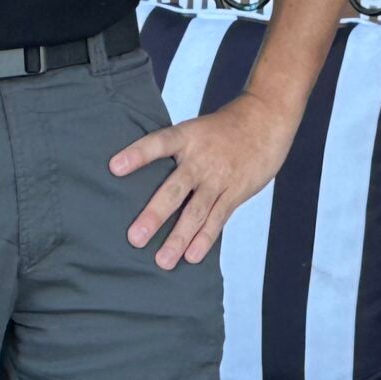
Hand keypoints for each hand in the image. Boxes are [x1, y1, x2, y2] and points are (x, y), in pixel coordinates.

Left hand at [111, 91, 299, 269]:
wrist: (266, 118)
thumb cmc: (223, 128)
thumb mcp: (196, 130)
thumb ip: (175, 153)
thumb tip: (140, 176)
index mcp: (187, 136)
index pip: (159, 143)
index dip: (137, 154)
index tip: (114, 167)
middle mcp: (201, 157)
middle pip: (175, 188)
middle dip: (155, 214)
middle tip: (135, 238)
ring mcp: (220, 176)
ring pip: (197, 211)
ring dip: (179, 238)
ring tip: (162, 260)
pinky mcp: (236, 191)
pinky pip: (218, 217)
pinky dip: (205, 238)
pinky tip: (191, 256)